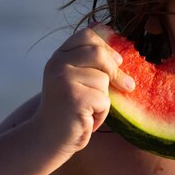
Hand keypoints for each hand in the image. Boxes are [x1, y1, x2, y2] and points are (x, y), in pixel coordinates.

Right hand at [33, 25, 134, 155]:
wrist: (48, 139)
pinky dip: (102, 113)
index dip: (107, 47)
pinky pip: (104, 100)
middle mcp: (57, 64)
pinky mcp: (74, 98)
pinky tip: (88, 120)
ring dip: (103, 98)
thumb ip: (89, 60)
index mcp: (59, 56)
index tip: (117, 62)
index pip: (88, 35)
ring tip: (89, 109)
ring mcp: (63, 80)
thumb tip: (114, 38)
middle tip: (126, 85)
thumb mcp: (76, 78)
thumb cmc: (68, 108)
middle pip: (98, 53)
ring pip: (103, 80)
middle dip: (115, 71)